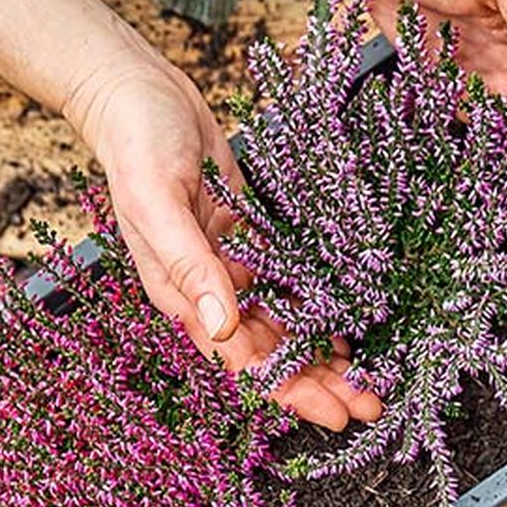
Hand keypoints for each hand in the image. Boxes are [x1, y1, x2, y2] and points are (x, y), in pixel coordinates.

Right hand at [62, 44, 381, 430]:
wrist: (139, 93)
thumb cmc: (137, 145)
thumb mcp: (157, 203)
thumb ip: (189, 266)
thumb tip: (222, 328)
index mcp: (182, 294)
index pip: (242, 360)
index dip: (289, 390)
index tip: (333, 414)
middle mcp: (211, 290)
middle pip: (272, 352)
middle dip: (319, 383)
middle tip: (370, 405)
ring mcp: (233, 265)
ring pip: (286, 325)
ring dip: (325, 355)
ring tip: (369, 379)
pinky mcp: (252, 237)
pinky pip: (290, 283)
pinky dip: (319, 308)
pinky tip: (349, 327)